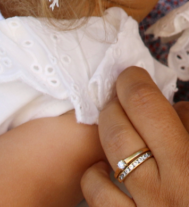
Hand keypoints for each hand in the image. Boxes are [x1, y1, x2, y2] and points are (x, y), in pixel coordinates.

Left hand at [81, 67, 188, 205]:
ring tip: (117, 129)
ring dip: (106, 137)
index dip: (134, 82)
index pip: (147, 105)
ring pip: (103, 161)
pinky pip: (97, 198)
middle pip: (118, 128)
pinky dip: (96, 177)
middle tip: (122, 96)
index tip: (133, 77)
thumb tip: (176, 109)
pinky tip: (108, 171)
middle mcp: (165, 191)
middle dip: (115, 104)